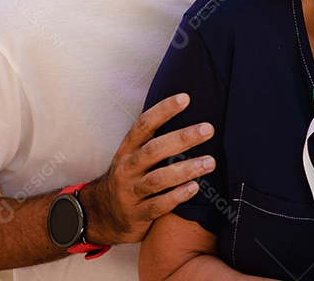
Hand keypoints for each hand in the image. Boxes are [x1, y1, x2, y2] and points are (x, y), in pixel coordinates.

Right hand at [79, 93, 214, 245]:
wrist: (102, 215)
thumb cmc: (129, 178)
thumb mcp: (132, 156)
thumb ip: (152, 138)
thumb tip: (182, 109)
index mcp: (127, 150)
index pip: (144, 125)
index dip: (163, 110)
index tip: (185, 98)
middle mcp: (126, 168)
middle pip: (154, 150)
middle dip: (182, 138)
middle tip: (208, 129)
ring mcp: (130, 192)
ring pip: (158, 179)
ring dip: (186, 169)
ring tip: (210, 162)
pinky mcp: (136, 215)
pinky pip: (158, 205)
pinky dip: (177, 196)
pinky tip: (195, 187)